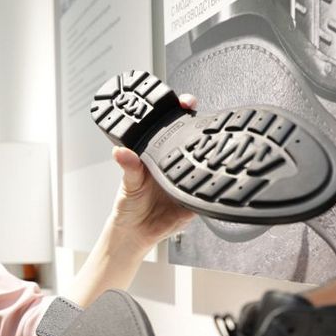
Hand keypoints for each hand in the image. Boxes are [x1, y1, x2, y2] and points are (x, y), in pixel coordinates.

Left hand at [108, 93, 198, 251]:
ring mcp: (185, 178)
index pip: (169, 127)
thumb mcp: (127, 184)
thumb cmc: (128, 206)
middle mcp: (172, 163)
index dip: (177, 111)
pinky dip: (213, 181)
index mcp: (155, 155)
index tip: (182, 101)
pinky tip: (215, 173)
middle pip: (190, 139)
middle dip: (199, 123)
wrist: (136, 234)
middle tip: (200, 113)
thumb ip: (128, 168)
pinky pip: (207, 187)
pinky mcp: (195, 197)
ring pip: (202, 159)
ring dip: (208, 150)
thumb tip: (120, 152)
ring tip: (212, 139)